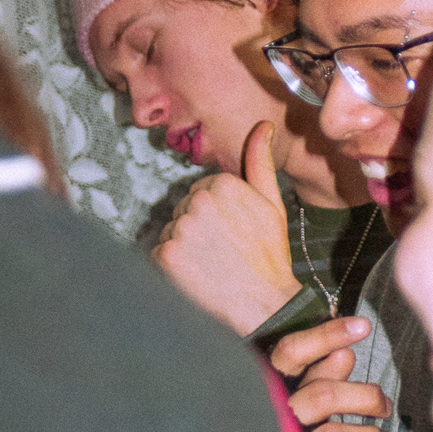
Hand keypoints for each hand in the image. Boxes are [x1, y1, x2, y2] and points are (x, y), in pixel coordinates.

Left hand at [153, 121, 297, 335]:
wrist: (264, 305)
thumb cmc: (270, 256)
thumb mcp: (272, 204)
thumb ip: (260, 162)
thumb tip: (263, 126)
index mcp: (222, 183)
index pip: (202, 192)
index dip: (217, 215)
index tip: (233, 233)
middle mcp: (198, 201)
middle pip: (184, 210)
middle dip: (198, 229)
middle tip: (223, 252)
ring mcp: (180, 229)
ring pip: (172, 231)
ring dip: (185, 248)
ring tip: (211, 265)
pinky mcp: (165, 255)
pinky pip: (160, 253)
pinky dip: (173, 267)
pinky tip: (197, 277)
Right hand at [271, 316, 390, 431]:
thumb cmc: (274, 428)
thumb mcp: (286, 394)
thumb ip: (314, 374)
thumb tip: (347, 354)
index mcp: (266, 389)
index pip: (292, 353)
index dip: (327, 335)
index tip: (363, 327)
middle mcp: (274, 419)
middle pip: (324, 396)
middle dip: (365, 398)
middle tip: (384, 406)